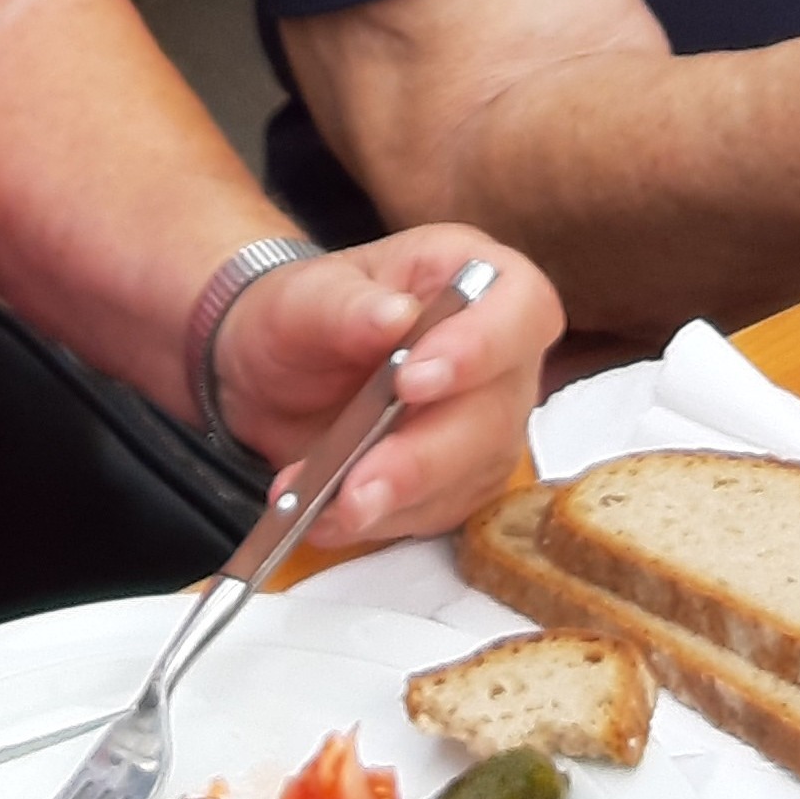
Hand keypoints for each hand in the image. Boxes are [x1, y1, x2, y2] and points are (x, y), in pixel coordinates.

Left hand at [205, 229, 557, 545]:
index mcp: (473, 277)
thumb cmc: (306, 313)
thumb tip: (393, 317)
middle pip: (498, 410)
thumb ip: (343, 306)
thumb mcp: (303, 296)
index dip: (482, 347)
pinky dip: (381, 521)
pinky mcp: (462, 478)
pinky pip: (438, 511)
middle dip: (425, 455)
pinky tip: (327, 518)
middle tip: (359, 484)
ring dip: (399, 500)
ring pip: (472, 473)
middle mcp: (498, 354)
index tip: (413, 380)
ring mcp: (487, 421)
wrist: (279, 371)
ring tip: (328, 508)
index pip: (521, 308)